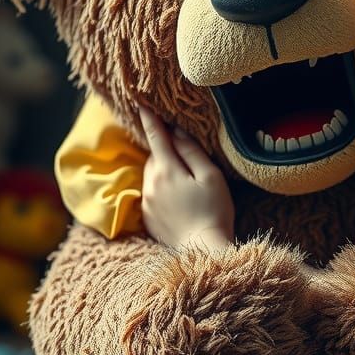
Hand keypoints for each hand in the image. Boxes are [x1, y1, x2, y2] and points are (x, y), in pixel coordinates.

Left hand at [139, 108, 234, 250]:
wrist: (202, 250)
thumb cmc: (214, 210)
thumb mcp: (210, 176)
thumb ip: (192, 152)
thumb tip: (177, 131)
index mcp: (167, 170)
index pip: (156, 137)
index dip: (149, 119)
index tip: (141, 104)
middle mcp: (150, 184)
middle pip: (154, 157)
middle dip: (164, 150)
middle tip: (182, 153)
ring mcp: (146, 202)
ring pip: (151, 175)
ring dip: (162, 170)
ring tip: (184, 180)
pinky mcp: (147, 217)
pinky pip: (151, 193)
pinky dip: (161, 188)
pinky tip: (179, 199)